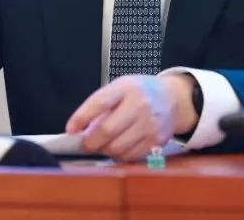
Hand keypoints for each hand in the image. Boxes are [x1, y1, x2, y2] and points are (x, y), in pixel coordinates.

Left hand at [65, 74, 198, 161]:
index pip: (99, 102)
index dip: (81, 117)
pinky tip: (119, 147)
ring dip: (104, 150)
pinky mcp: (156, 141)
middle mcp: (139, 105)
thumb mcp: (120, 87)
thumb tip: (80, 130)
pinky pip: (130, 156)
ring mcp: (149, 124)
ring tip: (104, 144)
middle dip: (90, 142)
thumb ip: (101, 104)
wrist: (173, 99)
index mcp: (126, 87)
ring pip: (117, 148)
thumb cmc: (140, 92)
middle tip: (85, 144)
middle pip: (107, 131)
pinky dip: (119, 156)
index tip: (70, 129)